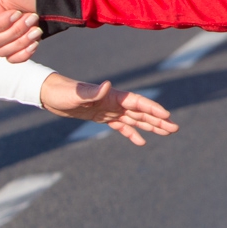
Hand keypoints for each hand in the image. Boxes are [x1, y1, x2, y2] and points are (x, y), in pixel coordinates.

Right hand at [0, 0, 41, 61]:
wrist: (57, 1)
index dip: (0, 24)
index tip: (17, 12)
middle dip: (16, 31)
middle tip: (33, 17)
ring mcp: (6, 37)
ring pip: (3, 52)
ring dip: (23, 41)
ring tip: (38, 28)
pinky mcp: (18, 46)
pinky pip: (13, 59)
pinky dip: (24, 54)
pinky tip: (36, 43)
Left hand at [38, 75, 178, 146]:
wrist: (52, 95)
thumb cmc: (65, 92)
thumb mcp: (78, 94)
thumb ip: (94, 91)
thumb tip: (108, 85)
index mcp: (114, 96)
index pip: (139, 103)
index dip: (153, 109)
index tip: (167, 116)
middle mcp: (116, 103)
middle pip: (142, 113)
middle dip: (159, 120)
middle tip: (175, 128)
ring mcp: (110, 111)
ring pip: (136, 120)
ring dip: (151, 126)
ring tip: (166, 133)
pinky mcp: (103, 118)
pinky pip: (122, 127)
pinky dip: (132, 134)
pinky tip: (141, 142)